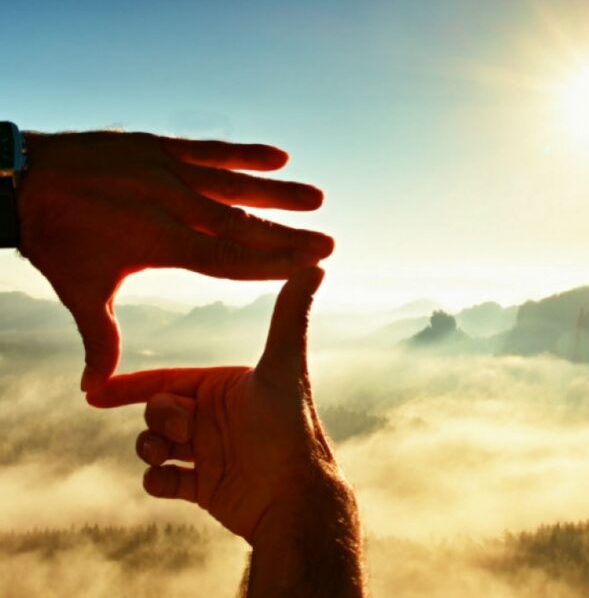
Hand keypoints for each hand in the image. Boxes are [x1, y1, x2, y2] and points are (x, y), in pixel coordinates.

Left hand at [17, 131, 334, 389]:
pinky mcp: (160, 148)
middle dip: (288, 234)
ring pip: (234, 184)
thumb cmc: (56, 240)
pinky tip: (278, 156)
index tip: (309, 266)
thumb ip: (99, 337)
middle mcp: (173, 205)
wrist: (23, 179)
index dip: (271, 264)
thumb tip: (94, 389)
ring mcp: (169, 172)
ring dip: (278, 192)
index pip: (228, 259)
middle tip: (329, 238)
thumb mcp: (79, 291)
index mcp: (160, 243)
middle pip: (242, 224)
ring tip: (317, 197)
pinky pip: (210, 151)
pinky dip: (245, 155)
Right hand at [87, 268, 363, 595]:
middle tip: (183, 428)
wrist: (295, 497)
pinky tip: (171, 480)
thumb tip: (317, 264)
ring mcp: (208, 452)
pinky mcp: (205, 487)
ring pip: (154, 444)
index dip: (132, 384)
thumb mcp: (284, 367)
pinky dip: (157, 480)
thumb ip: (289, 316)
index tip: (96, 391)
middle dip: (159, 418)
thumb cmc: (289, 429)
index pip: (168, 378)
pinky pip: (162, 481)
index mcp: (225, 387)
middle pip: (158, 410)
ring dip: (151, 448)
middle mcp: (215, 417)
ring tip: (169, 453)